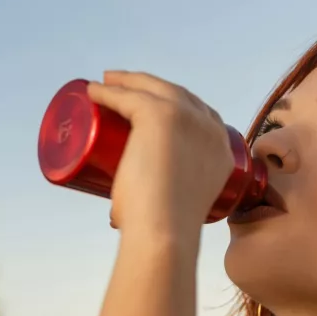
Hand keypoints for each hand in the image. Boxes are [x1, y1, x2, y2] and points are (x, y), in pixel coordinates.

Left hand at [87, 71, 234, 243]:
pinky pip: (128, 95)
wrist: (166, 231)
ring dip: (128, 82)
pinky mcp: (160, 114)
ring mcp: (187, 118)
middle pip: (177, 94)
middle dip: (150, 87)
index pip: (200, 115)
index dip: (174, 105)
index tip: (150, 107)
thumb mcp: (173, 211)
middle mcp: (210, 129)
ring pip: (153, 88)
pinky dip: (108, 91)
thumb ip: (156, 211)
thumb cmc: (164, 233)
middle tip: (122, 92)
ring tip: (107, 85)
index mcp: (223, 151)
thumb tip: (122, 218)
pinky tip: (94, 90)